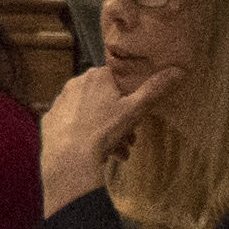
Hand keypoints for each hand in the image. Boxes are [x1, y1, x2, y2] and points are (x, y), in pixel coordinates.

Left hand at [38, 60, 177, 211]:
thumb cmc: (104, 131)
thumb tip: (178, 70)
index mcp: (96, 76)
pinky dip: (83, 136)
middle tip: (129, 142)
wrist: (70, 158)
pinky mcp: (49, 120)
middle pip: (104, 101)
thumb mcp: (135, 109)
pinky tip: (91, 152)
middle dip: (120, 122)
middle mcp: (74, 83)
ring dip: (105, 133)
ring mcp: (59, 102)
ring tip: (116, 154)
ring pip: (89, 115)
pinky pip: (71, 126)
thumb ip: (155, 89)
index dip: (130, 102)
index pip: (118, 83)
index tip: (137, 120)